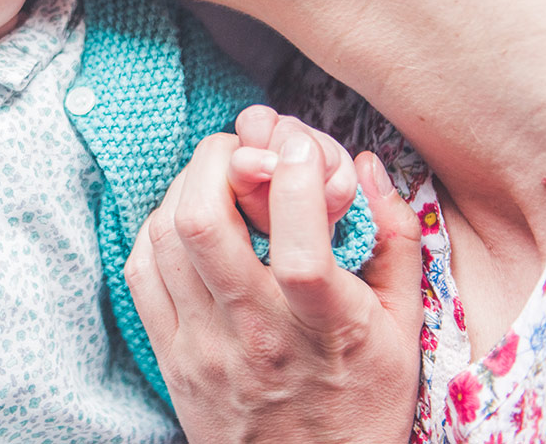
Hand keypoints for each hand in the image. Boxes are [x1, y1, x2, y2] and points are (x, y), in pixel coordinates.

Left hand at [126, 130, 422, 443]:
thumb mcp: (404, 328)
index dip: (295, 181)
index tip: (299, 145)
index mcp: (325, 330)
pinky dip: (157, 230)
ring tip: (214, 178)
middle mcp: (256, 336)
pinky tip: (184, 220)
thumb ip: (395, 240)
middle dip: (214, 161)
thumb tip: (367, 164)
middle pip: (202, 225)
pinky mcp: (170, 355)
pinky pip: (141, 271)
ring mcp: (204, 347)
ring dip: (184, 188)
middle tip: (238, 148)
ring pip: (164, 239)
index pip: (299, 249)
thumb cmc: (364, 400)